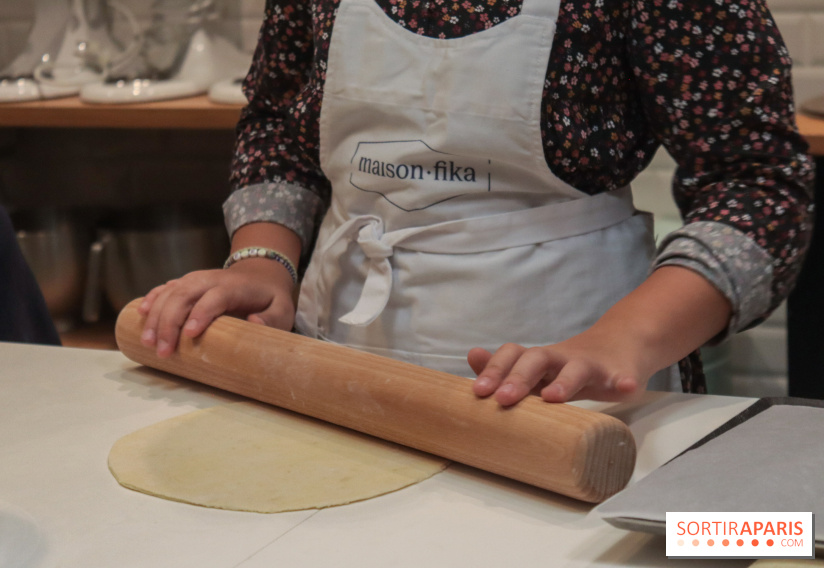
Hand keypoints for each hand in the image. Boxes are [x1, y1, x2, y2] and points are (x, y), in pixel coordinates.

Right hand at [138, 258, 295, 357]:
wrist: (262, 274)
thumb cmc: (271, 299)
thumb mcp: (283, 310)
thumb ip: (272, 319)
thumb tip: (253, 324)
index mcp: (235, 286)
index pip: (215, 297)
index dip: (201, 313)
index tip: (190, 334)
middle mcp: (212, 279)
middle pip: (185, 294)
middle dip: (170, 322)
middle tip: (162, 350)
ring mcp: (197, 279)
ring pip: (171, 292)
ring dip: (155, 315)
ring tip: (147, 342)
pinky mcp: (187, 282)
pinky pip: (165, 288)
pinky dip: (152, 298)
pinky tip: (140, 313)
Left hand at [468, 328, 649, 405]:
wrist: (619, 345)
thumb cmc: (567, 365)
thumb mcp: (536, 368)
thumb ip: (506, 367)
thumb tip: (472, 356)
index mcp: (538, 359)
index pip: (512, 355)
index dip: (495, 370)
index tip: (478, 391)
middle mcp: (561, 358)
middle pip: (537, 358)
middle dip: (519, 377)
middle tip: (503, 399)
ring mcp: (591, 365)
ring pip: (576, 368)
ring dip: (565, 381)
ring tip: (553, 397)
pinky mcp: (619, 374)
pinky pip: (623, 376)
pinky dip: (624, 381)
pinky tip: (626, 387)